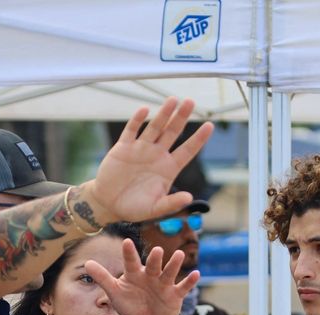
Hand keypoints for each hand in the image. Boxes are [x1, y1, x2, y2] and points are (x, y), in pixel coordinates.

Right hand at [85, 97, 213, 224]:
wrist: (109, 204)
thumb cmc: (135, 208)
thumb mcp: (155, 209)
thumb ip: (171, 203)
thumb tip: (189, 198)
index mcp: (168, 168)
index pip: (187, 150)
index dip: (198, 139)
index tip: (210, 125)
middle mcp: (157, 155)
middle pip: (172, 132)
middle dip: (181, 117)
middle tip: (190, 101)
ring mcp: (140, 149)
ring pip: (154, 127)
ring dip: (163, 114)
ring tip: (173, 100)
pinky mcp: (123, 148)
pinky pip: (132, 131)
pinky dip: (137, 120)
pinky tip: (144, 110)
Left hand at [86, 240, 199, 314]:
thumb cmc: (131, 302)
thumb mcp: (115, 292)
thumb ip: (103, 277)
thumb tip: (87, 263)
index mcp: (135, 274)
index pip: (131, 262)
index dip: (129, 253)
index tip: (126, 242)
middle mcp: (151, 275)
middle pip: (153, 265)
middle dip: (156, 259)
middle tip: (157, 250)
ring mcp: (164, 284)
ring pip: (170, 272)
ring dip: (175, 264)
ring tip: (179, 255)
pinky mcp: (175, 294)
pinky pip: (183, 287)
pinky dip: (190, 282)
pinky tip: (196, 274)